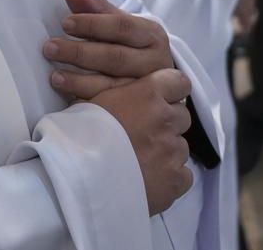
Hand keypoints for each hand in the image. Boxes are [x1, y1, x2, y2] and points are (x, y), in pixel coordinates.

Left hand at [45, 0, 173, 99]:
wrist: (159, 77)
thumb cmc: (131, 44)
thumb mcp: (119, 23)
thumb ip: (95, 8)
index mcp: (151, 34)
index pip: (121, 26)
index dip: (92, 24)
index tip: (65, 23)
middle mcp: (154, 61)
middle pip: (115, 57)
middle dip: (80, 53)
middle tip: (50, 48)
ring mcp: (147, 89)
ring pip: (112, 86)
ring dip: (80, 82)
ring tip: (54, 76)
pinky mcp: (137, 109)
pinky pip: (110, 107)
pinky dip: (87, 100)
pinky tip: (67, 97)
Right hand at [92, 69, 194, 215]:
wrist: (80, 176)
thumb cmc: (80, 133)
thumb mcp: (93, 100)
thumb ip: (119, 94)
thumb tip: (122, 93)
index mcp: (149, 94)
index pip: (179, 82)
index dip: (171, 92)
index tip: (158, 101)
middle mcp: (167, 119)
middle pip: (182, 116)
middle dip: (168, 124)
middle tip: (144, 134)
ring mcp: (174, 151)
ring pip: (180, 147)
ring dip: (166, 152)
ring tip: (141, 161)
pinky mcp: (175, 180)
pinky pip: (182, 176)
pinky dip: (169, 178)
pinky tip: (149, 180)